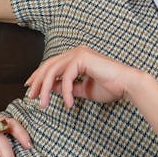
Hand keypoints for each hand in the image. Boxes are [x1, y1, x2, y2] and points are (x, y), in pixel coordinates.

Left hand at [25, 45, 139, 108]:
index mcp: (76, 57)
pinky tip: (68, 105)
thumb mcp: (82, 90)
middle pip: (48, 66)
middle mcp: (76, 52)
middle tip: (31, 97)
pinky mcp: (83, 59)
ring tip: (43, 105)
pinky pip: (67, 78)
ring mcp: (79, 53)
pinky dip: (65, 92)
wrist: (127, 85)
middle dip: (37, 82)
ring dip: (46, 89)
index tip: (30, 88)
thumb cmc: (110, 87)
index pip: (51, 65)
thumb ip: (67, 88)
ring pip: (53, 71)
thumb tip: (51, 89)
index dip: (38, 76)